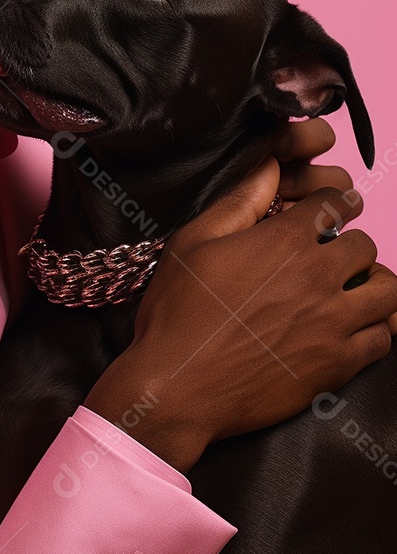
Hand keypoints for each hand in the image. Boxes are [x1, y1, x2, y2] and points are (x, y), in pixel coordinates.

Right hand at [84, 119, 396, 466]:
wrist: (178, 385)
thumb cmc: (177, 313)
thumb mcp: (193, 243)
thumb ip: (239, 202)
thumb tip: (269, 167)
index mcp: (283, 241)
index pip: (335, 203)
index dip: (335, 201)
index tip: (333, 209)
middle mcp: (317, 277)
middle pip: (365, 244)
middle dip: (350, 243)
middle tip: (332, 253)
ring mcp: (332, 323)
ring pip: (389, 291)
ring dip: (373, 284)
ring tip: (352, 289)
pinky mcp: (337, 365)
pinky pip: (384, 339)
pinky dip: (376, 329)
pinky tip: (354, 327)